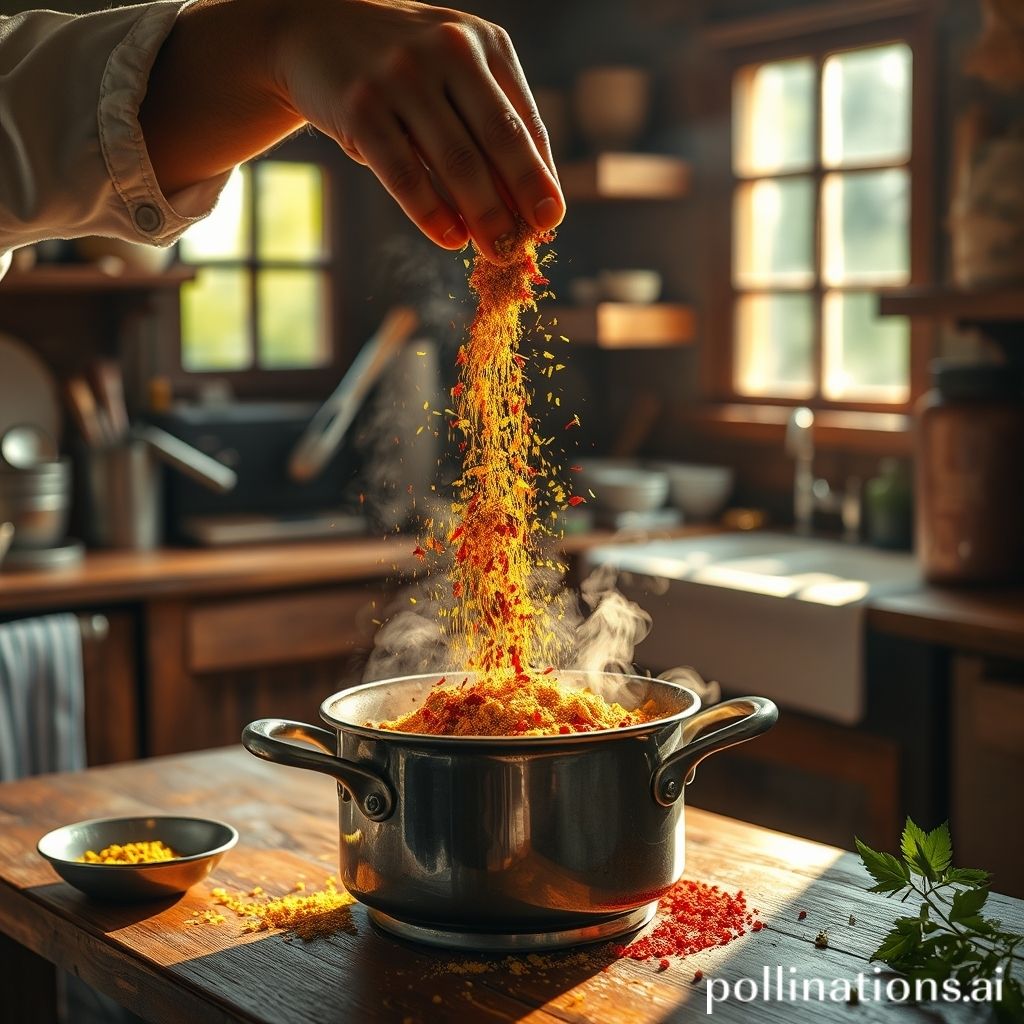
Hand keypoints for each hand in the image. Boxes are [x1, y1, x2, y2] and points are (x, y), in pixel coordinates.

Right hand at [274, 0, 564, 258]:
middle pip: (498, 140)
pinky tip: (451, 239)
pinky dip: (432, 212)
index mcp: (486, 43)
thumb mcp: (454, 72)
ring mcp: (402, 75)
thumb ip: (490, 121)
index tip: (550, 218)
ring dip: (482, 214)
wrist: (314, 30)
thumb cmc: (401, 67)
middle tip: (528, 244)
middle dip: (518, 200)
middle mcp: (449, 50)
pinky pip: (405, 172)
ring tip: (496, 250)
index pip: (524, 121)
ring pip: (456, 160)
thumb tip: (529, 199)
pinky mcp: (361, 106)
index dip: (539, 176)